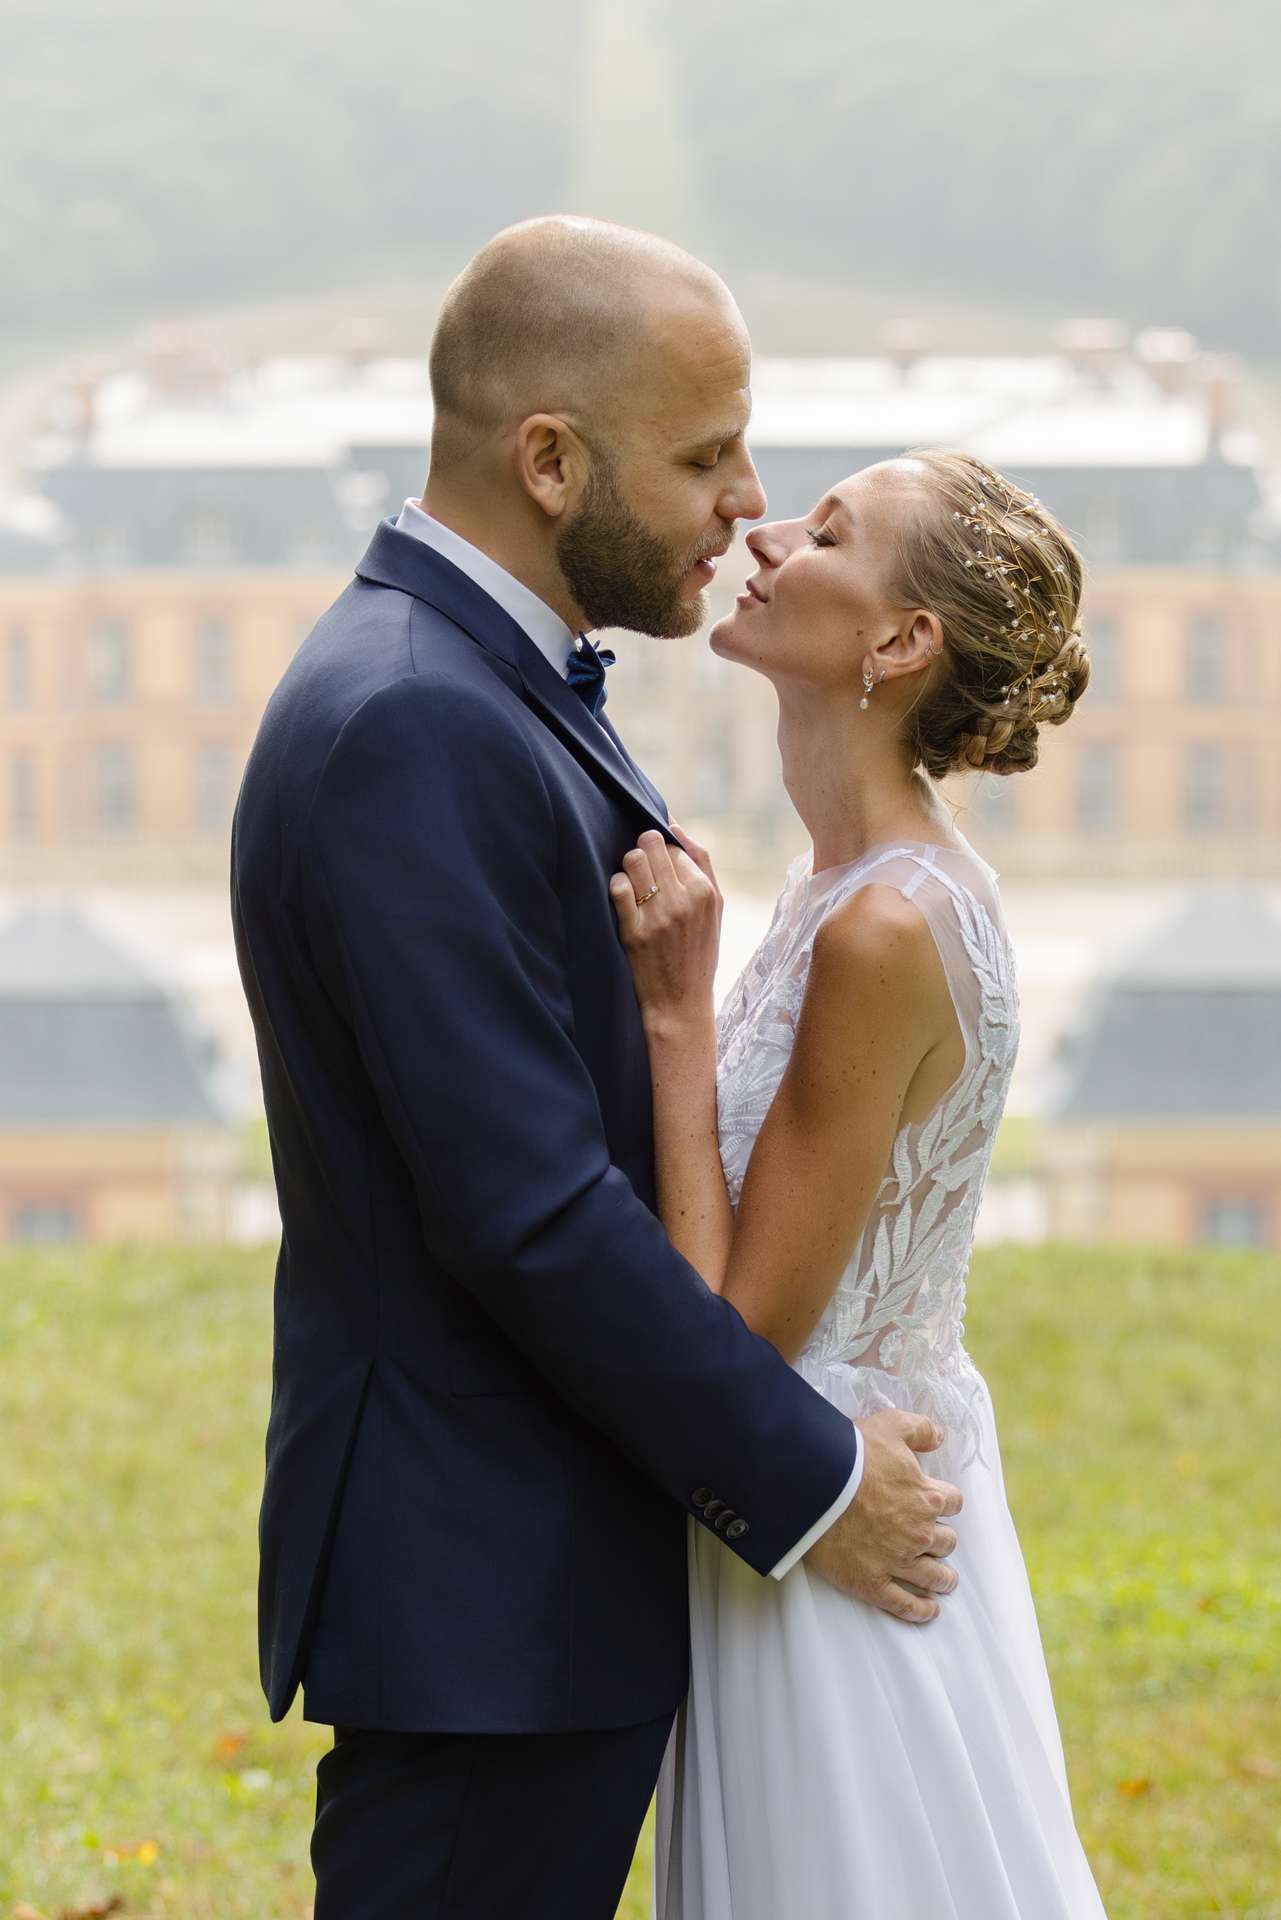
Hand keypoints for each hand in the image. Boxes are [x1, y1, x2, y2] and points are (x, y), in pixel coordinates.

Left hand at [609, 827, 721, 1024]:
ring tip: (635, 882)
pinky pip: (617, 887)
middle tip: (643, 867)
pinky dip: (617, 886)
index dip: (664, 851)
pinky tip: (624, 897)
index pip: (676, 846)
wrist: (681, 1002)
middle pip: (652, 844)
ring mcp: (657, 916)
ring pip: (632, 860)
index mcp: (705, 892)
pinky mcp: (633, 931)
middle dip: (644, 849)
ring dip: (629, 865)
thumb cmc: (698, 952)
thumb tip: (675, 826)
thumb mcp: (715, 909)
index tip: (660, 866)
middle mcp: (682, 900)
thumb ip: (701, 865)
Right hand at [804, 1410, 962, 1623]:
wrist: (815, 1486)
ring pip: (934, 1576)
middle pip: (946, 1541)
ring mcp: (898, 1561)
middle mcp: (919, 1532)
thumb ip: (920, 1429)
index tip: (939, 1503)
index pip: (953, 1502)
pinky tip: (929, 1611)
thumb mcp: (890, 1425)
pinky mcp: (873, 1583)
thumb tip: (939, 1436)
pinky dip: (920, 1611)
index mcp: (927, 1496)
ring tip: (943, 1581)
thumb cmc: (851, 1454)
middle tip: (936, 1540)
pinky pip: (905, 1605)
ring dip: (942, 1579)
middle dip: (942, 1539)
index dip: (946, 1501)